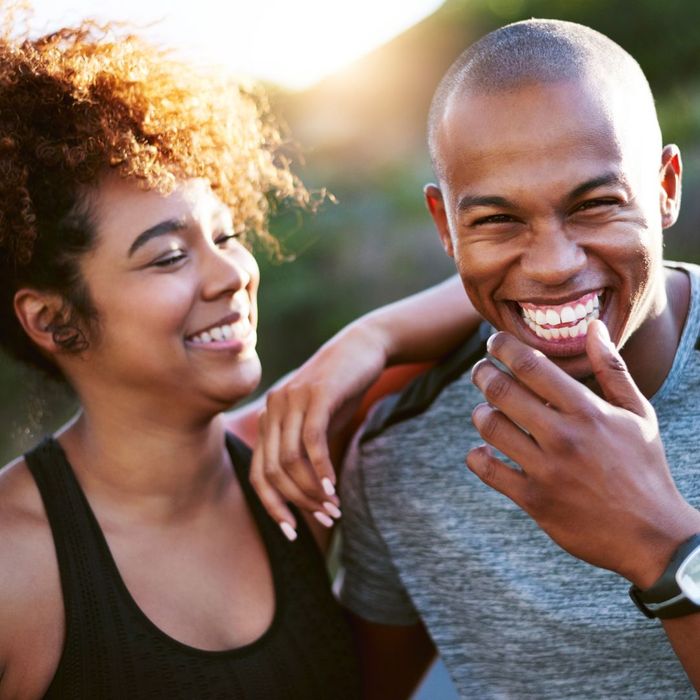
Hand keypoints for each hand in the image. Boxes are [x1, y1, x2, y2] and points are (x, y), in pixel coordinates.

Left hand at [249, 322, 387, 537]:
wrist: (363, 347)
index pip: (258, 474)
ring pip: (289, 459)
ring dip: (311, 490)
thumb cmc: (341, 390)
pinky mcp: (316, 394)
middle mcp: (272, 409)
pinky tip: (333, 485)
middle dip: (296, 503)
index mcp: (268, 420)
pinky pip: (311, 440)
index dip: (272, 506)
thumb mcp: (319, 424)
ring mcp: (291, 399)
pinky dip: (320, 468)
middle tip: (325, 519)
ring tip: (334, 507)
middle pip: (271, 471)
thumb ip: (306, 453)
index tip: (292, 531)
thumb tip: (306, 495)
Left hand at [468, 320, 699, 587]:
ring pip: (491, 427)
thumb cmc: (645, 468)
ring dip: (480, 413)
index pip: (532, 366)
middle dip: (483, 373)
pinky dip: (477, 456)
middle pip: (502, 392)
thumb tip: (593, 327)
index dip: (504, 347)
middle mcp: (563, 437)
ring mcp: (546, 470)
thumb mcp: (639, 414)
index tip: (493, 341)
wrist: (653, 536)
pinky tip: (483, 450)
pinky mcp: (534, 500)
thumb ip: (612, 369)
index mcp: (588, 411)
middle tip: (480, 370)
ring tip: (484, 409)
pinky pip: (488, 470)